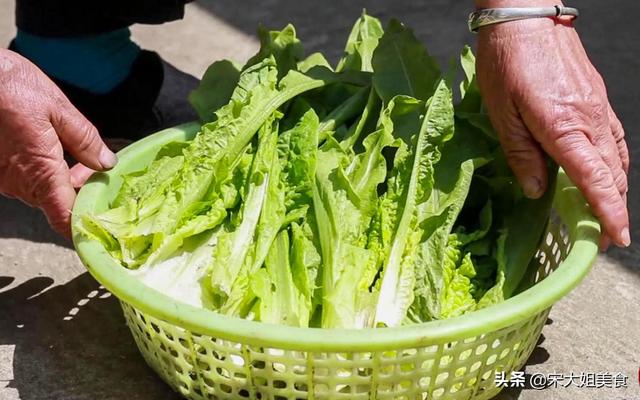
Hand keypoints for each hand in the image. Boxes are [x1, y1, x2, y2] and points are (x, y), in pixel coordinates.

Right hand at [0, 49, 116, 237]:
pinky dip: (42, 172)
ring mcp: (4, 178)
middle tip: (96, 170)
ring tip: (77, 158)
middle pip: (57, 204)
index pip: (64, 217)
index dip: (83, 227)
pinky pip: (24, 181)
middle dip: (80, 192)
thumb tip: (106, 163)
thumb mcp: (59, 108)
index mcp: (41, 171)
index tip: (100, 225)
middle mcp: (19, 182)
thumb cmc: (11, 87)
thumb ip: (85, 140)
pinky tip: (50, 151)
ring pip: (41, 192)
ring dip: (62, 181)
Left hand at [475, 10, 629, 247]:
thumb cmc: (506, 64)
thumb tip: (536, 191)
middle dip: (615, 207)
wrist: (524, 19)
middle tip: (611, 235)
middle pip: (612, 173)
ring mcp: (598, 107)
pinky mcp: (597, 97)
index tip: (618, 237)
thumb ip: (521, 155)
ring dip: (616, 187)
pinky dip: (614, 162)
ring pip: (617, 156)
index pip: (594, 179)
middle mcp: (589, 119)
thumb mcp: (502, 114)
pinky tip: (607, 171)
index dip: (608, 212)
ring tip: (610, 210)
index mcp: (564, 128)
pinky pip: (614, 137)